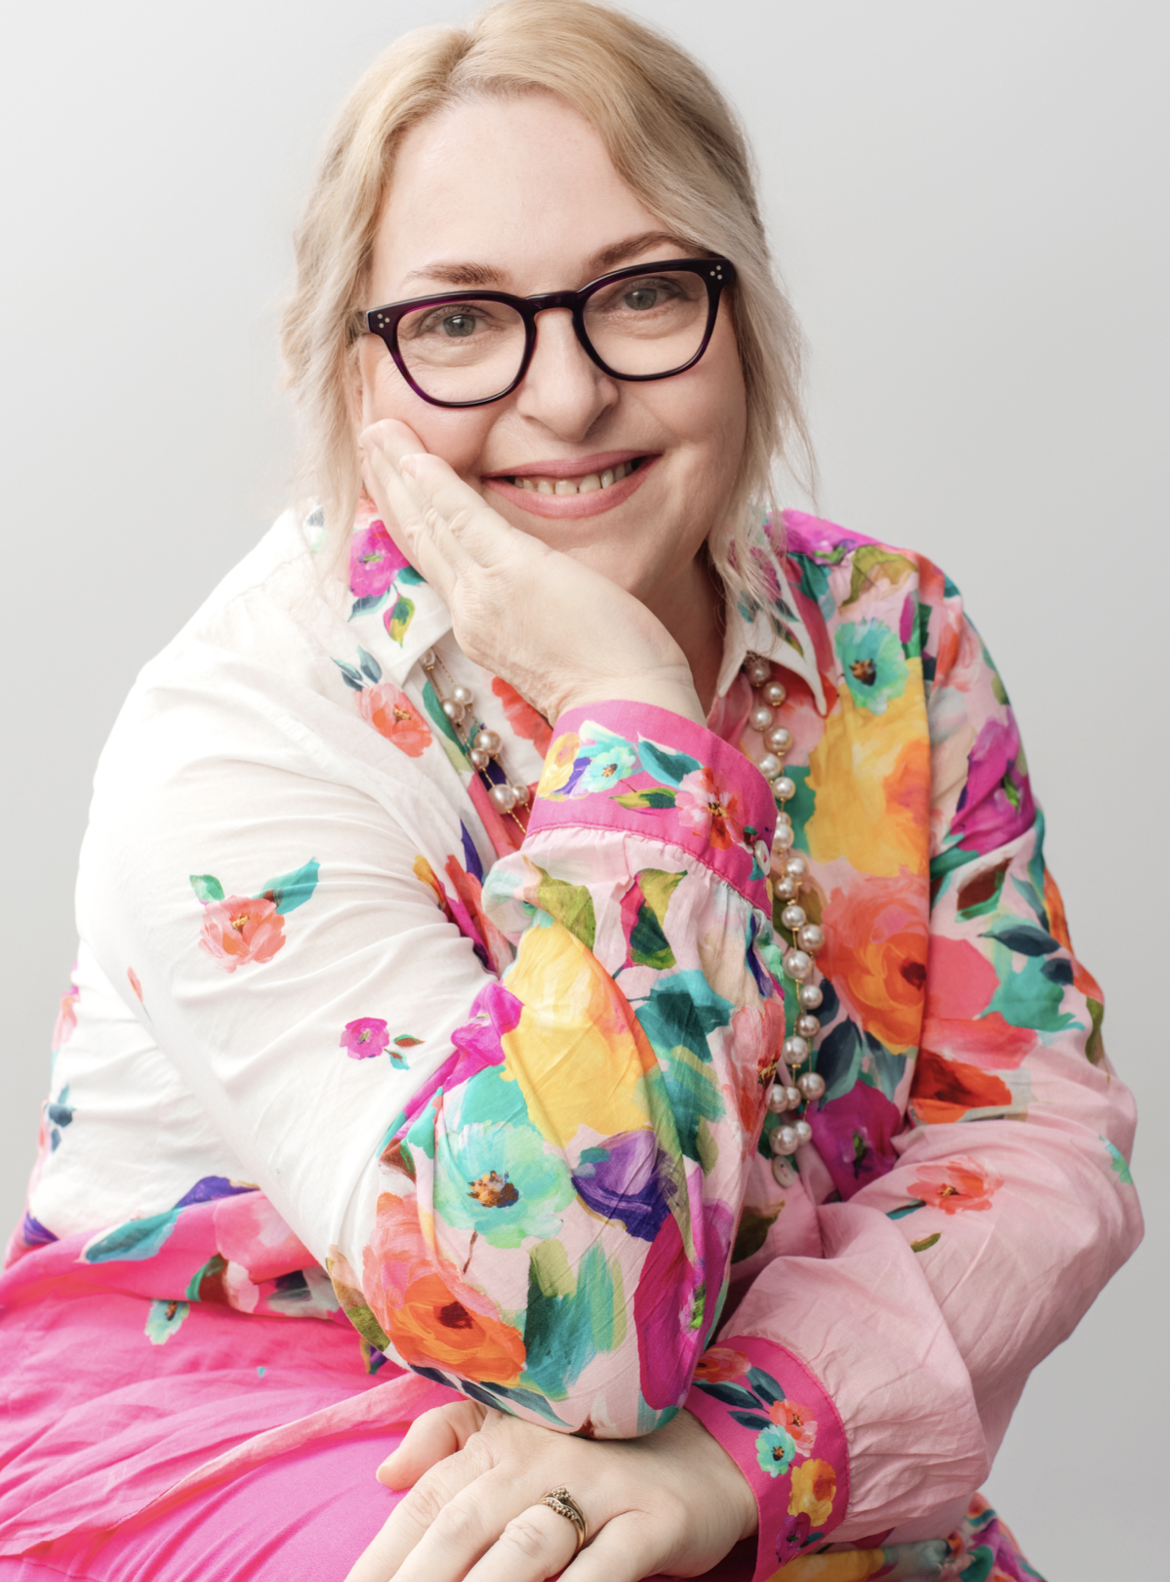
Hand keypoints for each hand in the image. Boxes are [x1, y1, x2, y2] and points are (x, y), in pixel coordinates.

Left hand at [344, 1400, 756, 1581]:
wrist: (705, 1452)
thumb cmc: (593, 1457)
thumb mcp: (519, 1435)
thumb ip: (449, 1442)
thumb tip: (388, 1473)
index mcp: (501, 1440)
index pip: (427, 1498)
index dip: (382, 1554)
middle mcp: (542, 1457)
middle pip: (463, 1524)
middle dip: (417, 1581)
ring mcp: (600, 1488)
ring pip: (527, 1546)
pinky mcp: (652, 1522)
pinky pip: (609, 1563)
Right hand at [360, 420, 703, 725]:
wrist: (627, 711)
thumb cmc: (615, 683)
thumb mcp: (560, 643)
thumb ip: (540, 611)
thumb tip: (548, 589)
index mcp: (482, 628)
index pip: (438, 564)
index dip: (411, 520)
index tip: (394, 485)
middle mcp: (470, 613)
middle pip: (420, 539)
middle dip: (390, 488)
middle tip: (368, 439)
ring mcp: (484, 594)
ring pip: (428, 523)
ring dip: (397, 473)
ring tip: (374, 431)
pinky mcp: (511, 572)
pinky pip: (460, 517)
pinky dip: (433, 483)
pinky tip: (412, 454)